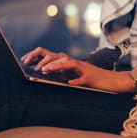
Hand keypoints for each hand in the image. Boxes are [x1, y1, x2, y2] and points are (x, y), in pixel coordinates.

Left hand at [21, 47, 136, 92]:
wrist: (112, 81)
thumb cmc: (90, 78)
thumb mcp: (71, 74)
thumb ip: (60, 72)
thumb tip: (44, 71)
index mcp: (66, 61)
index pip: (48, 54)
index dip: (35, 55)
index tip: (24, 60)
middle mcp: (73, 62)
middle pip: (55, 54)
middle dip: (41, 59)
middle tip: (32, 65)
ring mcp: (82, 68)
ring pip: (67, 62)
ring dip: (55, 65)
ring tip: (45, 70)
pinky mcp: (91, 77)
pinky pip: (82, 78)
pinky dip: (75, 80)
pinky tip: (69, 83)